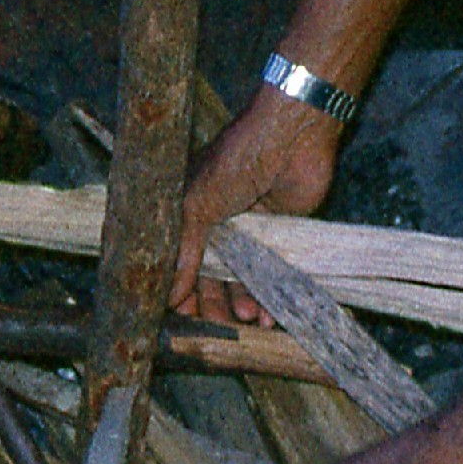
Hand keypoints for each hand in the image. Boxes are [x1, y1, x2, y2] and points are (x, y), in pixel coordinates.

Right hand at [173, 87, 343, 322]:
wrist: (292, 136)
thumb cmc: (238, 158)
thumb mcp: (198, 203)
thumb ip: (184, 250)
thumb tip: (170, 293)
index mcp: (192, 213)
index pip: (179, 261)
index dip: (179, 289)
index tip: (181, 316)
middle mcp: (221, 226)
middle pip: (213, 277)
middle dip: (215, 304)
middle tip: (221, 327)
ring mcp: (254, 234)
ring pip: (244, 281)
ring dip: (244, 304)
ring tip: (249, 319)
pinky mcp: (284, 238)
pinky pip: (274, 275)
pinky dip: (270, 296)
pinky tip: (269, 313)